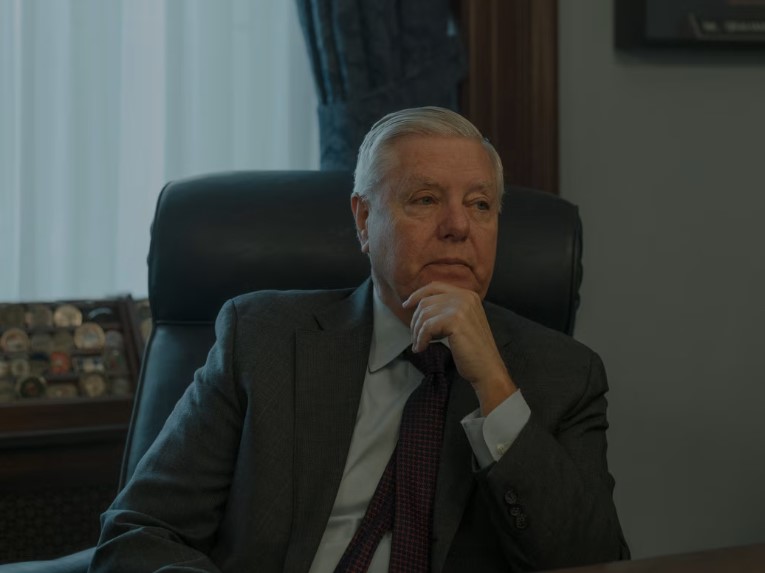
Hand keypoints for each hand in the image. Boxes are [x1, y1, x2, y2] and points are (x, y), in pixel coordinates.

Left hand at [402, 282, 517, 414]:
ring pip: (424, 314)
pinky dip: (420, 339)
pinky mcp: (455, 321)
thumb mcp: (462, 322)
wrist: (488, 368)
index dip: (417, 294)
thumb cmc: (473, 350)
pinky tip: (422, 348)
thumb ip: (447, 310)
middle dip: (416, 320)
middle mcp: (465, 297)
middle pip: (426, 301)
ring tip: (419, 345)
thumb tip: (420, 307)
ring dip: (417, 332)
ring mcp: (461, 307)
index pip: (435, 286)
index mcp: (468, 295)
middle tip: (414, 337)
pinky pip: (427, 327)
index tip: (406, 305)